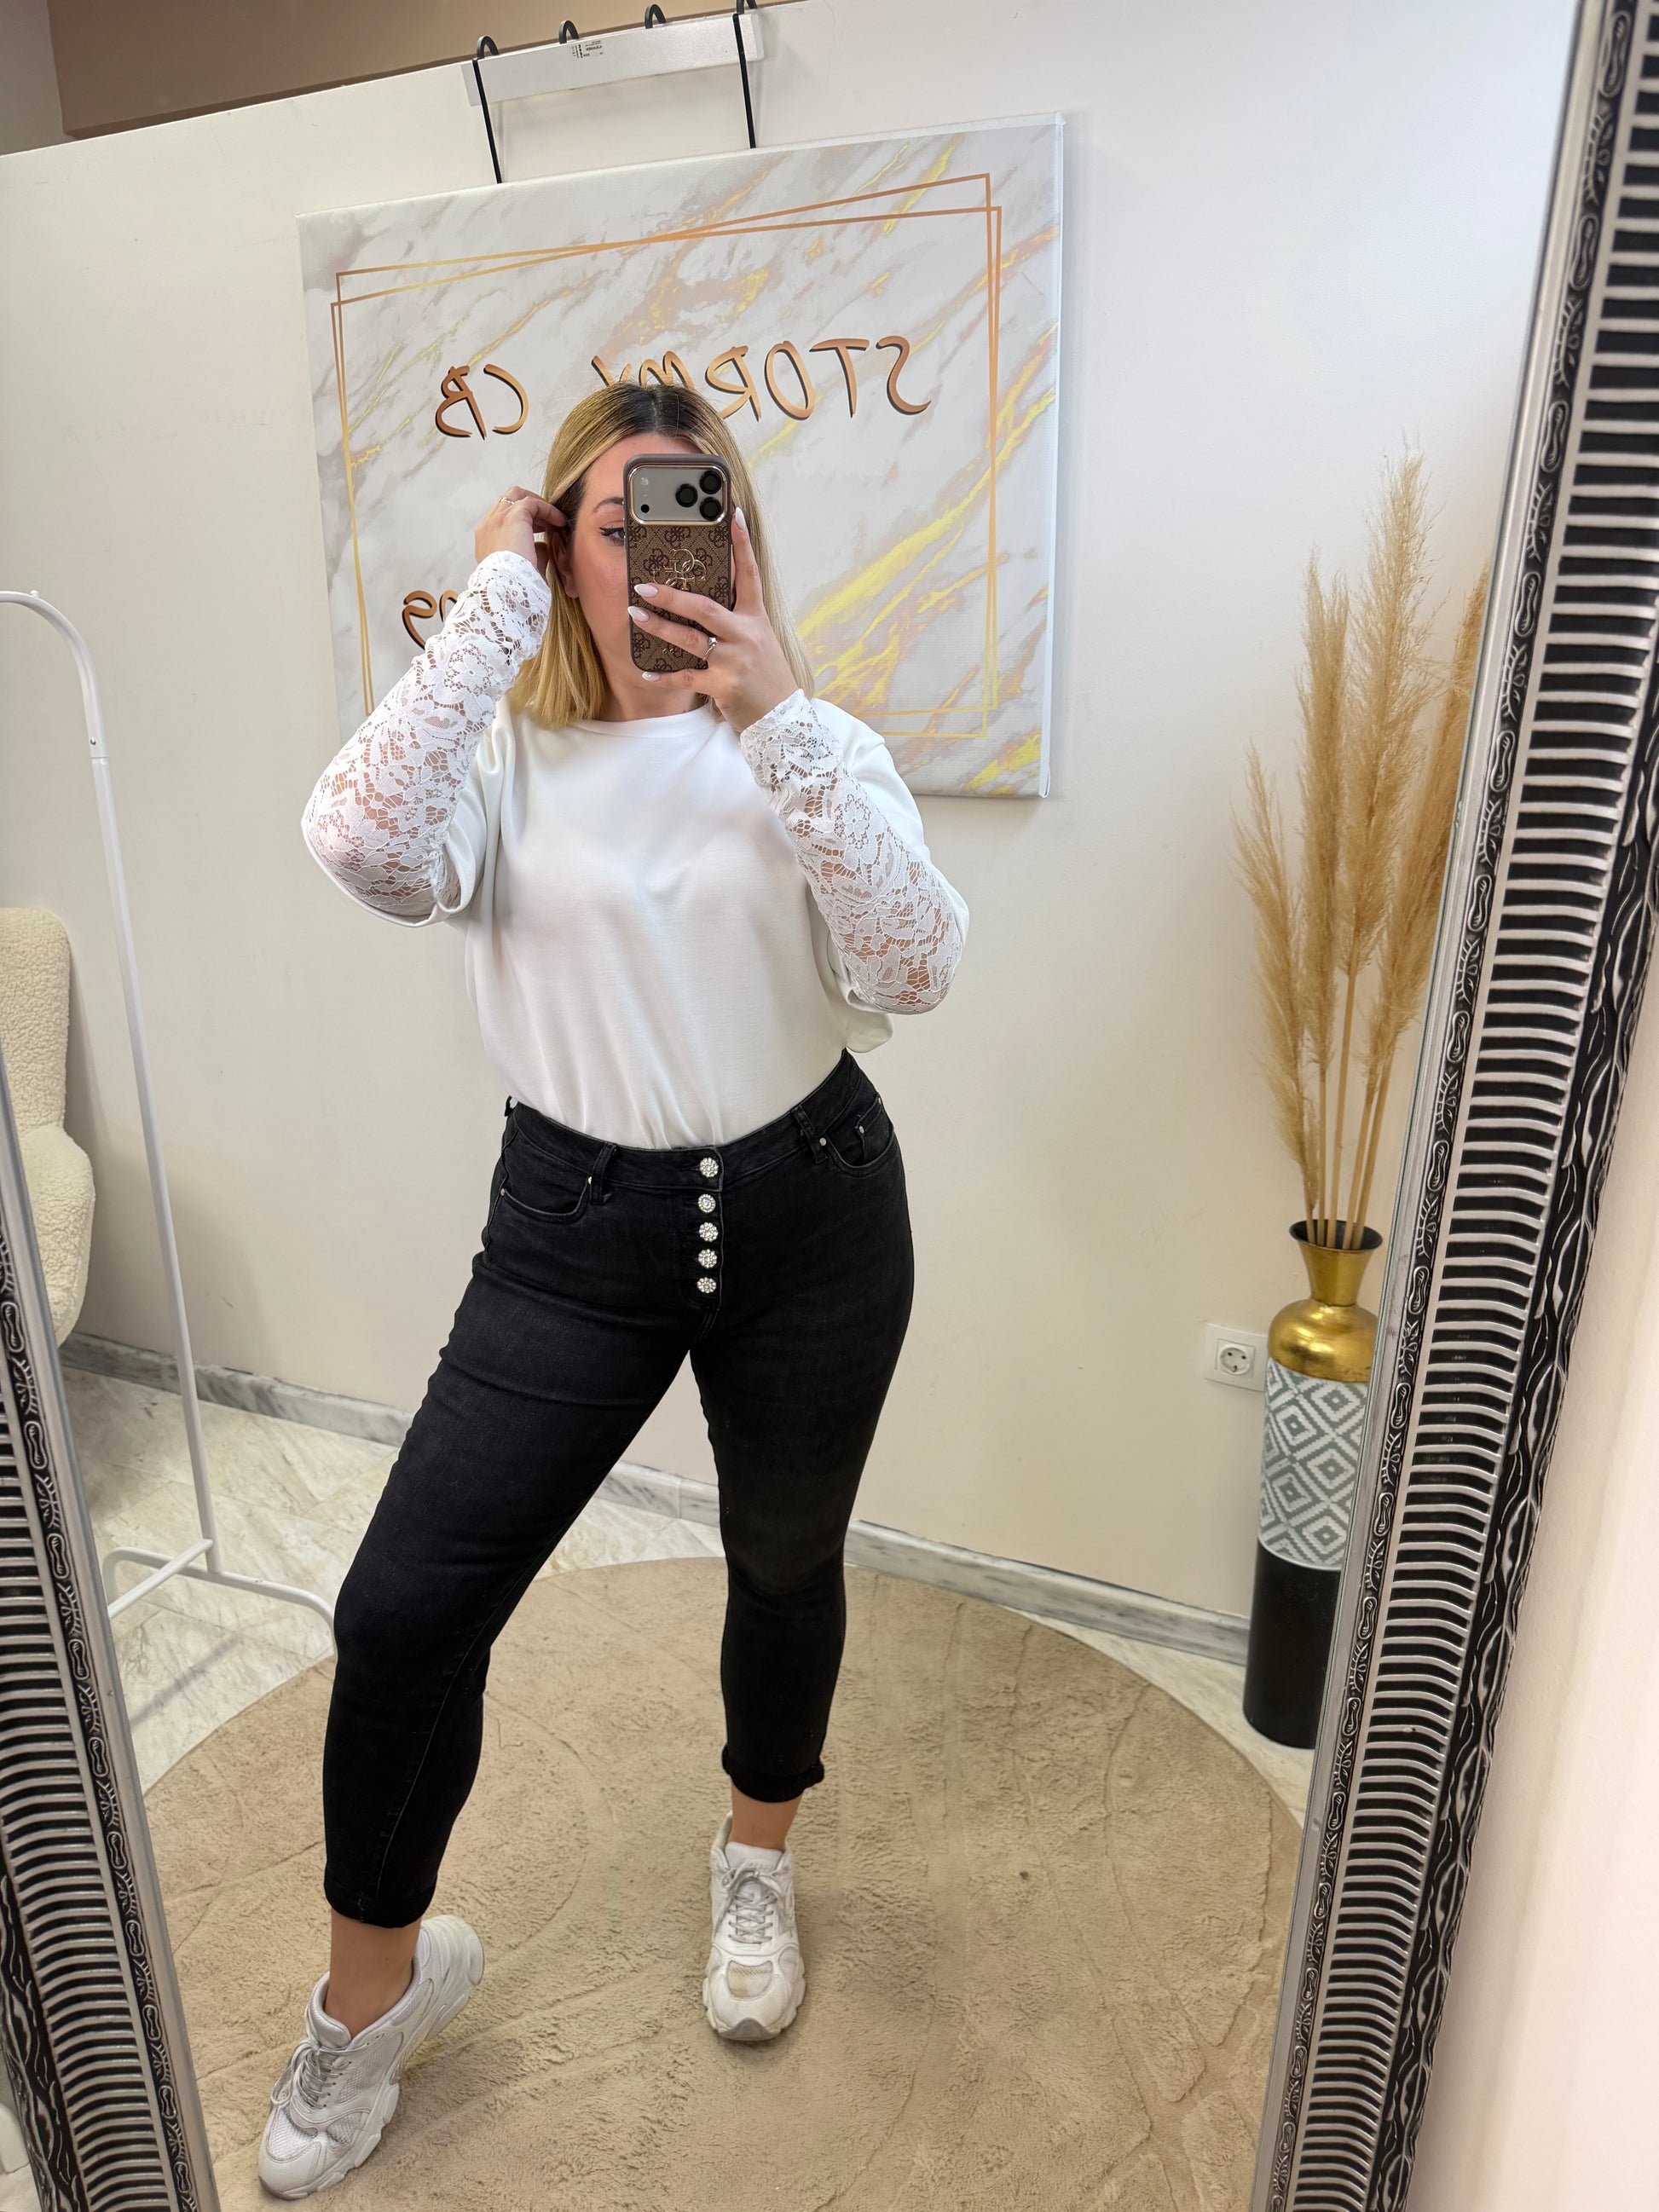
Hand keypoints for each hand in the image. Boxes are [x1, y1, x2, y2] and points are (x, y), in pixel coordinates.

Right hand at [474, 485, 566, 586]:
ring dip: (537, 504)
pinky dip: (548, 509)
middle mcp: (487, 526)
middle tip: (545, 520)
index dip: (522, 520)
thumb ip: (531, 554)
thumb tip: (543, 546)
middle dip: (528, 506)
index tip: (538, 530)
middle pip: (507, 502)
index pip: (501, 518)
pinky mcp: (513, 516)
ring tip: (554, 518)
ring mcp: (497, 519)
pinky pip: (532, 503)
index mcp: (486, 540)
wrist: (507, 589)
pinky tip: (559, 521)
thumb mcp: (522, 569)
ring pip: (517, 496)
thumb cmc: (515, 587)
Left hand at [626, 507, 797, 733]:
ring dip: (660, 627)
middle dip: (672, 596)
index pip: (749, 575)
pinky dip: (665, 676)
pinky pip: (686, 677)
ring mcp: (734, 662)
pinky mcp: (723, 686)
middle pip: (705, 608)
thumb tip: (703, 601)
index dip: (741, 544)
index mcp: (756, 619)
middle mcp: (746, 636)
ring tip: (635, 615)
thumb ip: (737, 621)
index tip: (731, 513)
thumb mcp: (759, 641)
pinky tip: (646, 672)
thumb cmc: (765, 677)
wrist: (782, 719)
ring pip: (691, 639)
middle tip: (644, 585)